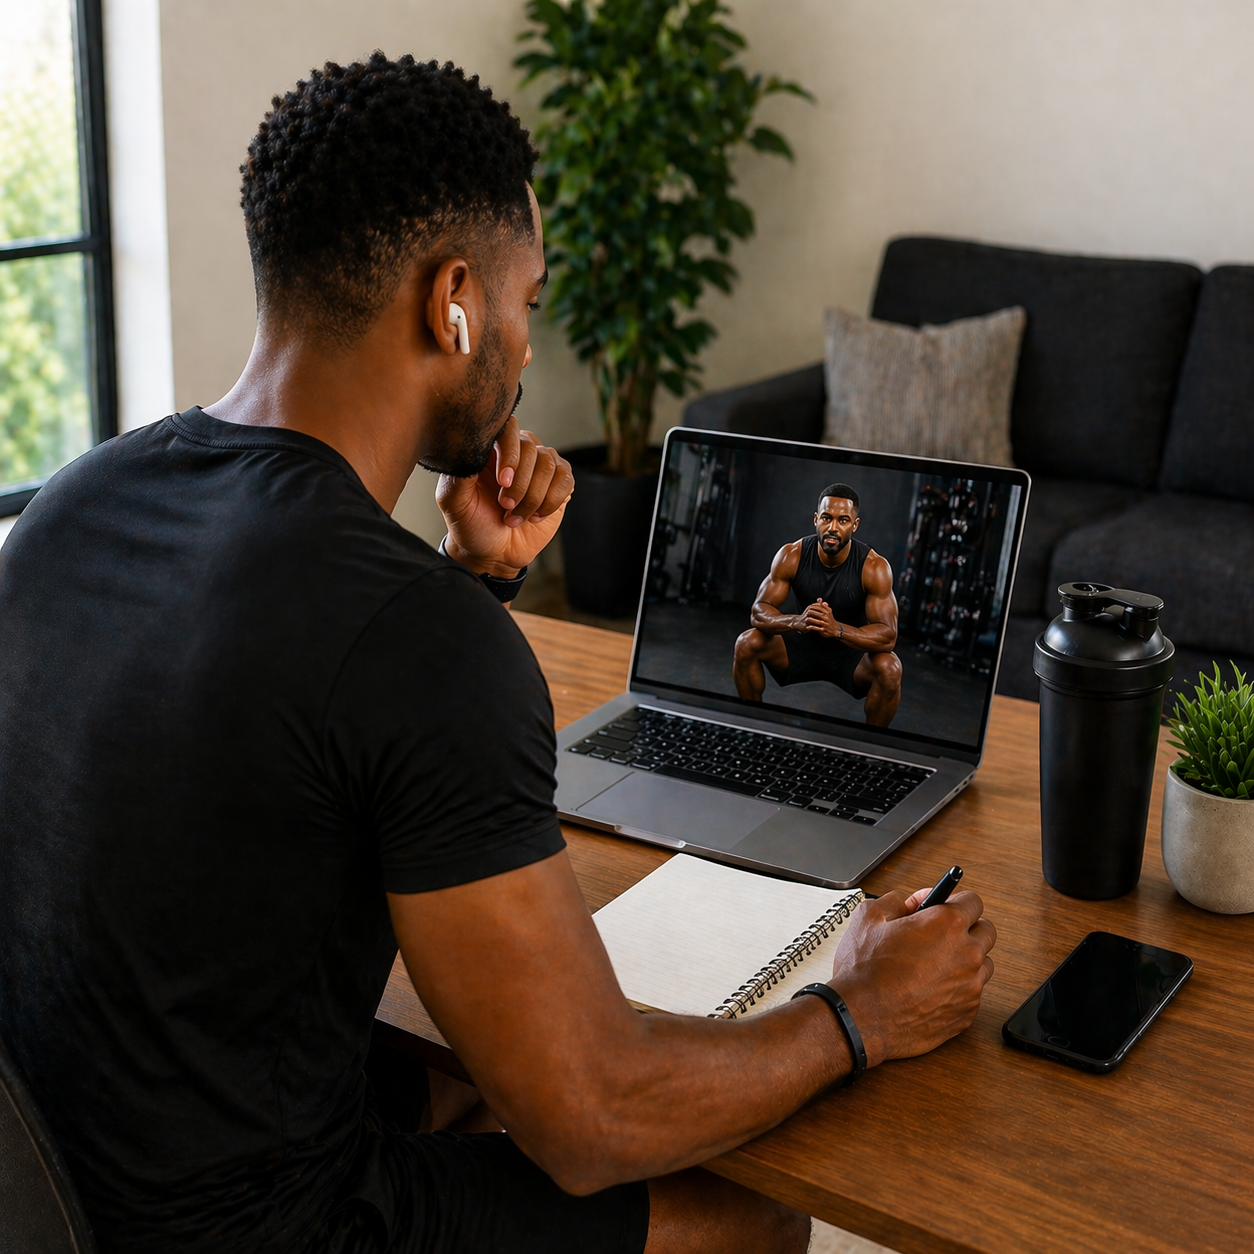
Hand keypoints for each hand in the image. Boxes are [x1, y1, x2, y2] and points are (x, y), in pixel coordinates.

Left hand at [436, 416, 573, 577]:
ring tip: (516, 517)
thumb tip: (472, 450)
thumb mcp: (454, 501)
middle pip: (531, 449)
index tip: (503, 482)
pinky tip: (535, 516)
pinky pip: (565, 480)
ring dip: (533, 498)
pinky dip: (551, 502)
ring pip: (549, 465)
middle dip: (520, 485)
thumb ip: (459, 473)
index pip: (508, 428)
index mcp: (491, 448)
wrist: (493, 553)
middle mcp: (518, 452)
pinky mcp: (558, 483)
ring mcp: (540, 466)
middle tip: (505, 506)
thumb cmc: (471, 524)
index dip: (510, 453)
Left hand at [801, 599, 840, 636]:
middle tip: (805, 613)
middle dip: (811, 613)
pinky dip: (812, 627)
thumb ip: (823, 605)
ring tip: (806, 619)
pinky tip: (807, 627)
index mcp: (827, 612)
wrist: (835, 629)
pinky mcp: (823, 630)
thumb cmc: (829, 619)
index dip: (813, 607)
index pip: (819, 608)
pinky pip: (817, 628)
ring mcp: (825, 624)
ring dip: (811, 620)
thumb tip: (819, 598)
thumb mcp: (828, 611)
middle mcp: (826, 618)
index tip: (809, 607)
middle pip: (817, 614)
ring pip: (817, 621)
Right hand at [827, 888, 995, 1067]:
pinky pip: (972, 993)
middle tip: (940, 933)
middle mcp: (966, 954)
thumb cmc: (864, 971)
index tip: (939, 905)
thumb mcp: (869, 916)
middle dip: (966, 927)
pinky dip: (957, 988)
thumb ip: (896, 900)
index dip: (953, 899)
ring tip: (934, 963)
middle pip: (986, 931)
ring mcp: (970, 987)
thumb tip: (909, 902)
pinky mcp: (966, 1013)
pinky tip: (930, 988)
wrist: (860, 1018)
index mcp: (947, 924)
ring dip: (965, 960)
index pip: (973, 901)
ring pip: (983, 964)